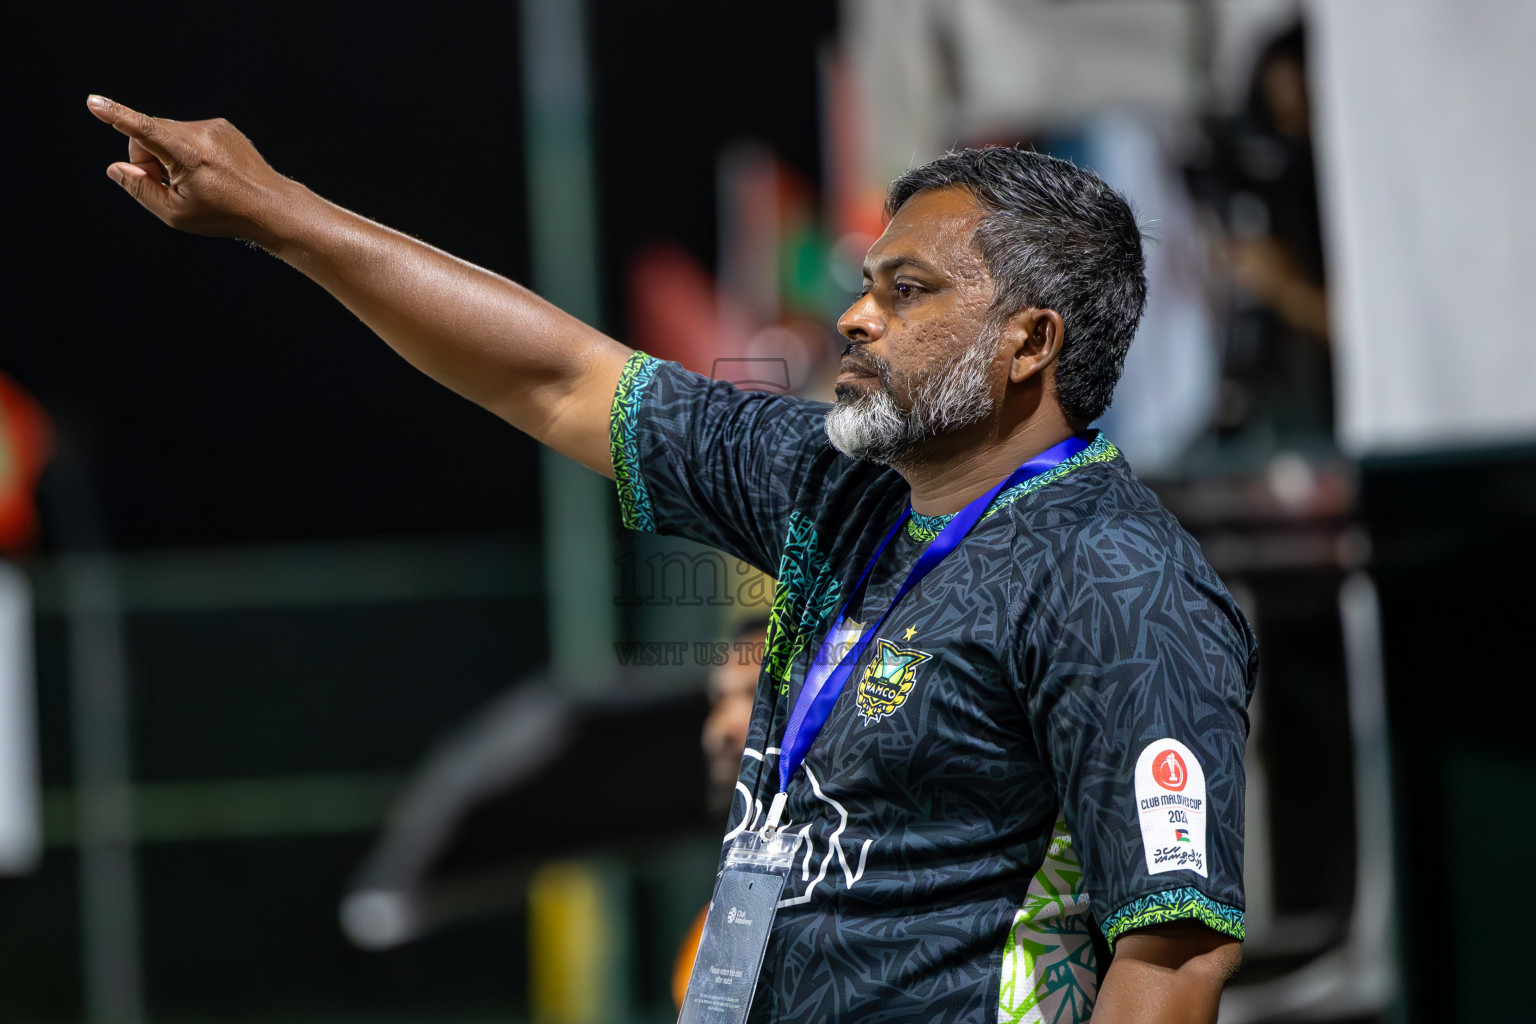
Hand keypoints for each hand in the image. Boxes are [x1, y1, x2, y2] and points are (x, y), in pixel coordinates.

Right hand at [86, 94, 295, 247]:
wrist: (270, 205)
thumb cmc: (224, 214)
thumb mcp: (176, 214)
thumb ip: (140, 189)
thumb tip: (116, 168)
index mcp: (189, 156)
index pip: (144, 131)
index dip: (116, 117)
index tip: (94, 102)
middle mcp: (202, 134)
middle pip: (148, 134)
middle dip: (147, 158)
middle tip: (166, 185)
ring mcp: (214, 126)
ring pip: (166, 132)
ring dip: (166, 154)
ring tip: (191, 182)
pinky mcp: (221, 126)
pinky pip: (187, 133)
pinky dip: (185, 150)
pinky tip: (205, 172)